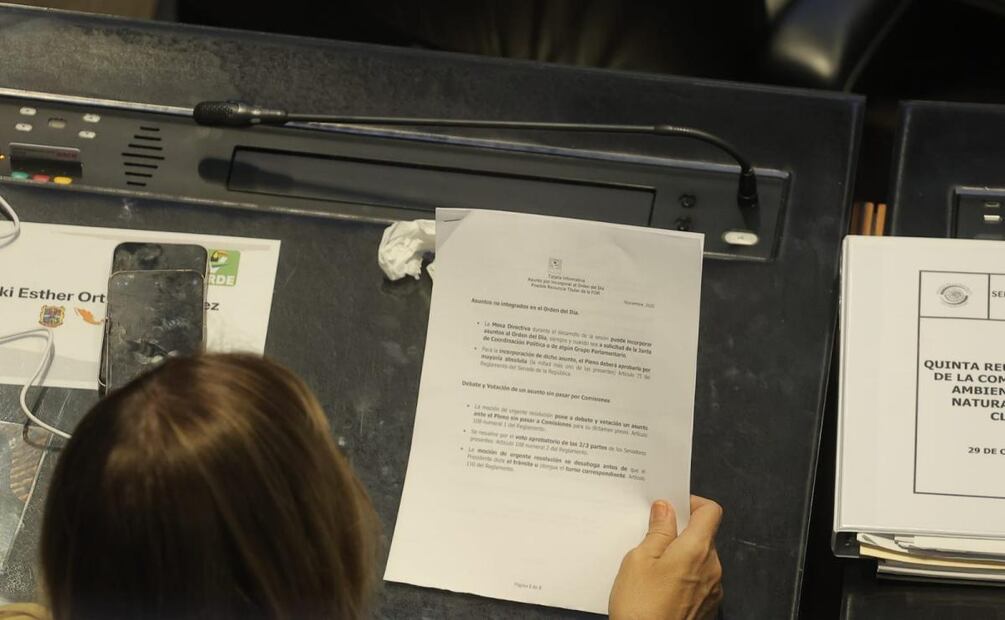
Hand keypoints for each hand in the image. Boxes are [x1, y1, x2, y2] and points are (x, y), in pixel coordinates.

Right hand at [609, 496, 723, 619]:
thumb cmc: (640, 606)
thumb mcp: (639, 559)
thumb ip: (658, 531)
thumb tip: (665, 509)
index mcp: (697, 549)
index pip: (711, 511)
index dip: (693, 503)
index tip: (673, 507)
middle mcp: (712, 568)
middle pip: (705, 536)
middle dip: (681, 532)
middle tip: (653, 537)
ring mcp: (713, 590)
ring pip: (701, 559)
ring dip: (682, 556)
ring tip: (652, 567)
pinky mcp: (708, 607)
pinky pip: (700, 581)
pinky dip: (684, 576)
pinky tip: (660, 586)